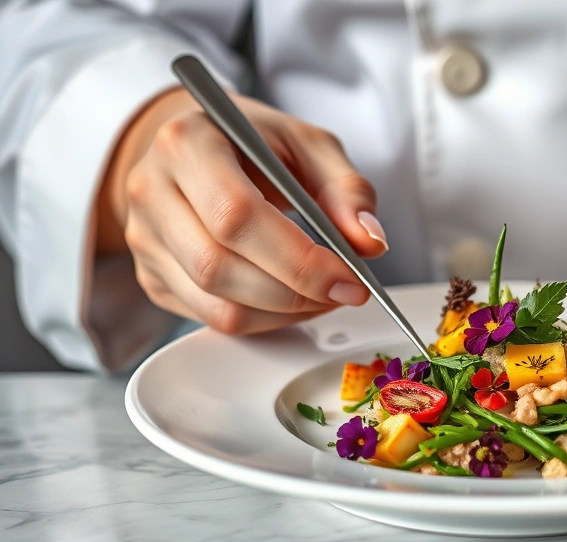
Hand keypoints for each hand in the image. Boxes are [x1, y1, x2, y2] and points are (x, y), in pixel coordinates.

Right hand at [96, 88, 386, 333]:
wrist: (199, 147)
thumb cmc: (254, 143)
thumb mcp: (309, 145)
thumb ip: (346, 189)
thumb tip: (368, 243)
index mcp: (187, 143)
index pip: (236, 215)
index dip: (298, 259)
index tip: (349, 277)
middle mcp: (151, 191)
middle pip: (218, 267)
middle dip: (296, 292)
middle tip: (346, 289)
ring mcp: (145, 239)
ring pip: (215, 305)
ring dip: (284, 313)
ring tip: (324, 293)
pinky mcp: (152, 277)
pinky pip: (211, 319)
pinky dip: (265, 320)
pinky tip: (292, 298)